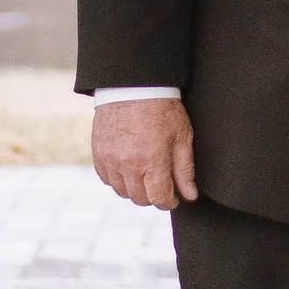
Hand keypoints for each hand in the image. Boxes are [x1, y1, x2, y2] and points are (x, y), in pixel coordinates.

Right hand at [92, 96, 197, 210]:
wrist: (133, 86)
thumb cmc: (161, 108)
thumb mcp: (182, 136)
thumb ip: (184, 169)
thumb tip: (190, 195)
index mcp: (152, 161)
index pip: (159, 198)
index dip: (169, 201)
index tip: (173, 197)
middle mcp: (128, 165)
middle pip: (140, 199)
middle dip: (153, 196)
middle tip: (161, 183)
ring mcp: (110, 160)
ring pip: (122, 192)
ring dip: (134, 189)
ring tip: (144, 174)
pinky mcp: (98, 154)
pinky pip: (107, 179)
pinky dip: (117, 179)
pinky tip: (128, 167)